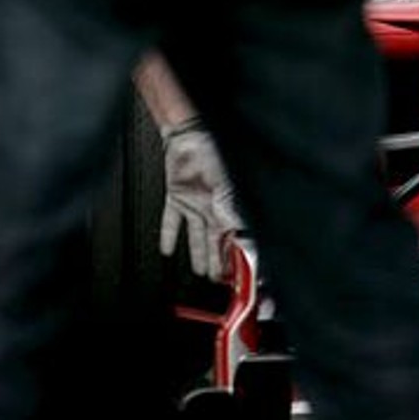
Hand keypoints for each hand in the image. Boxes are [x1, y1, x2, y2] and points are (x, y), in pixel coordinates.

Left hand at [158, 126, 241, 282]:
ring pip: (200, 238)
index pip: (243, 241)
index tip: (251, 279)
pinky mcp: (178, 197)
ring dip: (201, 256)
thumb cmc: (217, 153)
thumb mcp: (230, 190)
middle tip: (225, 282)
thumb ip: (234, 217)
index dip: (248, 261)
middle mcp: (216, 208)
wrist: (190, 136)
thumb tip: (244, 242)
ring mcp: (197, 204)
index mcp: (233, 207)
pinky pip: (172, 221)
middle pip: (221, 243)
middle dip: (224, 264)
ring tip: (203, 274)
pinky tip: (167, 251)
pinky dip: (169, 236)